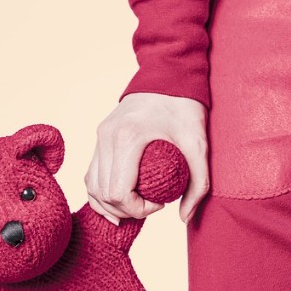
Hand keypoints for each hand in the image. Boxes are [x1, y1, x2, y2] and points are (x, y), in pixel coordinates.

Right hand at [85, 92, 209, 224]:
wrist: (169, 72)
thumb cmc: (186, 107)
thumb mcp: (198, 146)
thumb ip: (198, 184)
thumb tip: (184, 217)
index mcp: (128, 138)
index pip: (119, 192)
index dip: (137, 209)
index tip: (160, 204)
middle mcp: (107, 137)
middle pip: (103, 193)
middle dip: (125, 210)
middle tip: (150, 207)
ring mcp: (100, 135)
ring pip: (91, 185)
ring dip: (109, 205)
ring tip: (135, 208)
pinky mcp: (101, 135)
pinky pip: (91, 173)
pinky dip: (100, 192)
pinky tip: (118, 202)